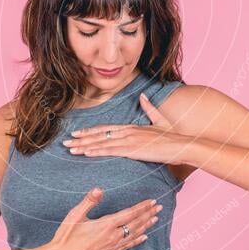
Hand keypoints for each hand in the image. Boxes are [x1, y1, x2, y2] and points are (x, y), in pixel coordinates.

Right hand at [48, 186, 163, 249]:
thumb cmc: (66, 236)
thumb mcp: (75, 215)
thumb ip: (89, 201)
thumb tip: (99, 189)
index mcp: (106, 225)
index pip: (130, 214)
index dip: (142, 207)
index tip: (152, 201)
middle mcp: (112, 237)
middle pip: (135, 224)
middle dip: (148, 214)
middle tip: (159, 207)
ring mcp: (111, 248)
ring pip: (134, 235)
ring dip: (146, 226)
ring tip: (155, 219)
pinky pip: (127, 247)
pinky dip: (137, 241)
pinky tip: (144, 237)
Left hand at [62, 92, 186, 165]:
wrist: (182, 144)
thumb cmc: (172, 136)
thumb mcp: (160, 120)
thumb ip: (149, 108)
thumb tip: (142, 96)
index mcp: (131, 127)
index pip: (105, 129)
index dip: (90, 131)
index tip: (77, 132)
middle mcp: (127, 131)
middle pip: (99, 135)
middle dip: (81, 138)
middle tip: (66, 142)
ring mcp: (129, 140)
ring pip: (101, 143)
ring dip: (84, 146)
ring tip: (70, 149)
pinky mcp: (133, 149)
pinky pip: (110, 150)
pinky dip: (97, 151)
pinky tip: (86, 153)